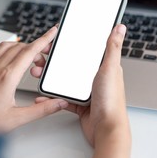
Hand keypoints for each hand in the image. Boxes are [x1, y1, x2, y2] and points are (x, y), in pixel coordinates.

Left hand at [0, 26, 68, 132]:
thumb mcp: (17, 118)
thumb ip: (41, 110)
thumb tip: (57, 103)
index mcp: (7, 78)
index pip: (29, 52)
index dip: (43, 40)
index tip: (51, 33)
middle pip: (19, 49)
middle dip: (35, 47)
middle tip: (44, 54)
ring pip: (3, 48)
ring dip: (17, 46)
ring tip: (27, 50)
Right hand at [34, 24, 129, 146]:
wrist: (106, 129)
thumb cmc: (111, 100)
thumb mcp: (110, 69)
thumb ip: (113, 48)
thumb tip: (119, 27)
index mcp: (102, 67)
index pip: (82, 51)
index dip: (67, 45)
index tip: (53, 42)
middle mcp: (93, 78)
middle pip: (69, 65)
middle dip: (52, 62)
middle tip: (39, 59)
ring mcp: (85, 92)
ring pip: (63, 81)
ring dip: (48, 78)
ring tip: (37, 74)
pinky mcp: (78, 105)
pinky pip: (62, 98)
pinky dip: (51, 97)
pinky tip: (42, 96)